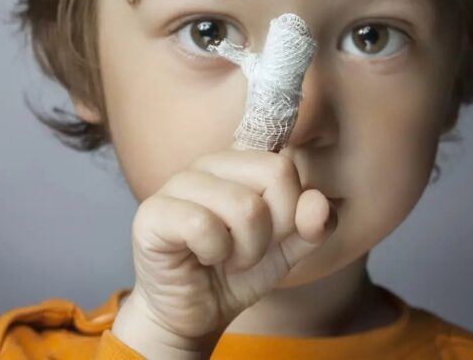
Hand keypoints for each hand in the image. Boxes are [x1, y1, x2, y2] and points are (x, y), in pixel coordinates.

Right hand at [111, 148, 337, 357]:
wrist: (194, 315)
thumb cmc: (237, 272)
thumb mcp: (289, 250)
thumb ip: (314, 225)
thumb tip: (319, 203)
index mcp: (244, 160)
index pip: (288, 157)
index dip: (294, 202)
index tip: (279, 230)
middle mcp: (212, 162)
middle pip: (277, 172)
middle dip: (276, 228)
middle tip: (251, 249)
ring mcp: (179, 182)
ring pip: (245, 205)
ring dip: (247, 249)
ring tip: (229, 258)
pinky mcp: (153, 212)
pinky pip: (204, 225)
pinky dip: (214, 253)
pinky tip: (203, 257)